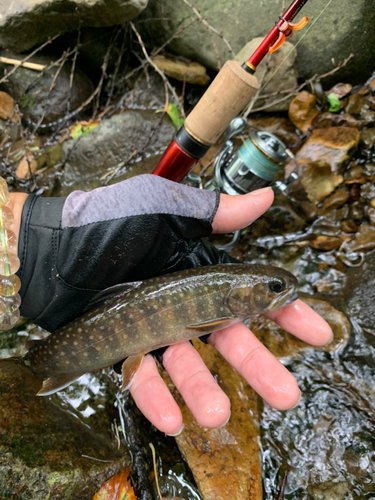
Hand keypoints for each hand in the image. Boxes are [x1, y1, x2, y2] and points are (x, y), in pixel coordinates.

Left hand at [129, 187, 332, 434]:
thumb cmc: (107, 224)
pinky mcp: (125, 349)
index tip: (314, 331)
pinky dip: (156, 398)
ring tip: (218, 415)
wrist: (50, 250)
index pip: (251, 296)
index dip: (284, 313)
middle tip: (286, 394)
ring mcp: (155, 330)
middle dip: (258, 367)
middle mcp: (183, 304)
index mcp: (200, 272)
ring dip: (203, 391)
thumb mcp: (164, 208)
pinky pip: (144, 378)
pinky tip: (173, 418)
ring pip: (187, 366)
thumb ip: (215, 211)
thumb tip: (266, 196)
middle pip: (227, 341)